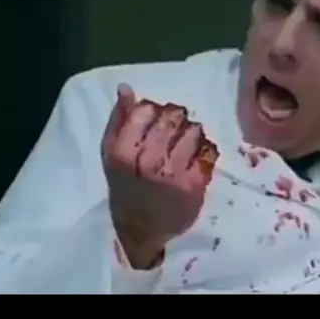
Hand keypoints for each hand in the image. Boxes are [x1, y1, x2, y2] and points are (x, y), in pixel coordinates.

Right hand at [101, 84, 218, 269]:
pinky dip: (205, 149)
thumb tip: (126, 88)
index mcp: (124, 151)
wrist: (140, 230)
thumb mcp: (111, 154)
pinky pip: (208, 151)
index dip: (154, 112)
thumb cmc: (124, 187)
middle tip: (174, 129)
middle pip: (173, 117)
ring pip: (194, 131)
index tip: (155, 121)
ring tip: (185, 143)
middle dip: (176, 119)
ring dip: (192, 132)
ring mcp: (173, 172)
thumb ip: (119, 120)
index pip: (148, 110)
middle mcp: (148, 160)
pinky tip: (196, 157)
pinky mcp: (195, 184)